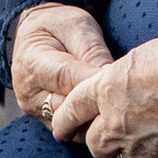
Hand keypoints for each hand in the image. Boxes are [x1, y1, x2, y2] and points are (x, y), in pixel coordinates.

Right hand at [8, 5, 113, 130]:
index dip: (95, 82)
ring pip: (71, 126)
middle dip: (98, 104)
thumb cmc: (59, 26)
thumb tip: (109, 75)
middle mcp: (29, 92)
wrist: (36, 36)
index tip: (121, 81)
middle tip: (128, 99)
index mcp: (32, 62)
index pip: (67, 78)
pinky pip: (72, 131)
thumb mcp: (78, 27)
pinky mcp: (44, 121)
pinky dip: (91, 125)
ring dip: (96, 119)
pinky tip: (110, 116)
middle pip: (68, 108)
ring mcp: (34, 110)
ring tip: (122, 109)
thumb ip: (92, 51)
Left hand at [48, 28, 157, 157]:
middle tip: (106, 134)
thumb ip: (118, 80)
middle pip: (92, 143)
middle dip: (97, 139)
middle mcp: (115, 119)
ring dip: (120, 153)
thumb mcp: (138, 59)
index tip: (61, 130)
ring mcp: (138, 141)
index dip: (64, 121)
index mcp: (105, 88)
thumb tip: (117, 92)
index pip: (71, 109)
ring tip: (133, 143)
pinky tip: (156, 148)